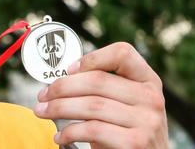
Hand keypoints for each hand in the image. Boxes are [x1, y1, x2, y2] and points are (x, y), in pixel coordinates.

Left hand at [33, 42, 168, 148]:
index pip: (123, 53)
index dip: (92, 58)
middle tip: (42, 95)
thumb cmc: (125, 132)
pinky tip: (60, 136)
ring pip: (91, 105)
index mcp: (148, 81)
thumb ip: (103, 89)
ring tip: (43, 112)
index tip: (68, 70)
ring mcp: (147, 121)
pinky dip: (69, 132)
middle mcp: (152, 98)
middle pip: (97, 80)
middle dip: (62, 87)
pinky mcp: (136, 143)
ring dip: (58, 108)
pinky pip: (93, 129)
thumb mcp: (123, 105)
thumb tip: (59, 79)